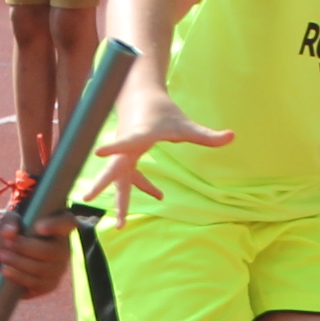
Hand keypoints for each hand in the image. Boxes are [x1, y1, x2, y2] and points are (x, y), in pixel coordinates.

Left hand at [0, 214, 69, 301]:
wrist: (6, 260)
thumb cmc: (12, 236)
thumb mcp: (9, 223)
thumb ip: (9, 222)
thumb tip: (9, 232)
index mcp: (58, 227)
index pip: (67, 222)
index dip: (56, 225)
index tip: (38, 228)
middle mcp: (63, 248)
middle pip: (53, 250)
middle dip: (27, 248)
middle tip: (7, 244)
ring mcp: (59, 268)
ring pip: (44, 269)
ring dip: (20, 262)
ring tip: (1, 256)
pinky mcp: (50, 285)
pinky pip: (38, 284)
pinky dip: (19, 277)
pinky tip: (5, 271)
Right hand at [80, 83, 230, 210]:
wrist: (140, 96)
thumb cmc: (162, 109)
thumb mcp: (184, 123)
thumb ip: (206, 134)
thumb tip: (232, 137)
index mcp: (139, 134)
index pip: (126, 141)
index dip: (114, 146)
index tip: (99, 151)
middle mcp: (127, 146)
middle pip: (112, 168)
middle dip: (101, 185)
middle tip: (87, 198)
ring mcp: (124, 153)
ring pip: (118, 178)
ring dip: (121, 198)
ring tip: (121, 224)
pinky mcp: (127, 156)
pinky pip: (130, 175)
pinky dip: (142, 186)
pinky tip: (159, 195)